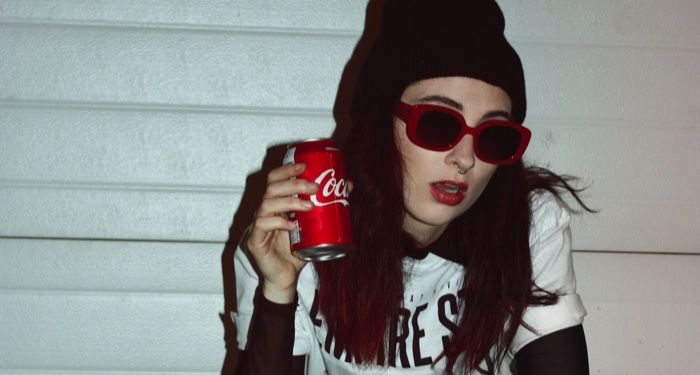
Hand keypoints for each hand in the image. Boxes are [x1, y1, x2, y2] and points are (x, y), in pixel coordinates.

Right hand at [244, 163, 317, 302]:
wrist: (286, 278)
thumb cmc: (297, 251)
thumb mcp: (315, 226)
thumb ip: (326, 206)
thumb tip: (347, 185)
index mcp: (275, 205)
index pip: (275, 179)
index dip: (287, 169)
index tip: (305, 165)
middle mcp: (264, 212)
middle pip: (271, 188)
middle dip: (293, 183)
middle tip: (314, 187)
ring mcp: (257, 226)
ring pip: (267, 204)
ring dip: (290, 202)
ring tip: (309, 206)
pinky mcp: (254, 241)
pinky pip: (262, 226)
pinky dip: (278, 223)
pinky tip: (292, 225)